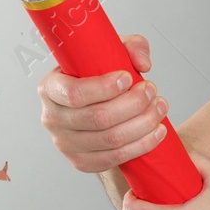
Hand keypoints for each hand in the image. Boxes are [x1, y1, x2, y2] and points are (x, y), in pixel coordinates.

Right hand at [37, 33, 167, 175]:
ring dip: (143, 124)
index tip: (129, 78)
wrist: (93, 105)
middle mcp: (52, 118)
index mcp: (50, 88)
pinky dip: (142, 145)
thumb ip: (130, 47)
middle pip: (98, 118)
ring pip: (111, 139)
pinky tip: (157, 131)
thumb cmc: (97, 75)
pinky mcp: (81, 162)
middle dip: (133, 104)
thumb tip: (143, 64)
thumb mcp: (109, 52)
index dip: (104, 88)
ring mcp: (65, 145)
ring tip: (159, 108)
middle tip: (152, 90)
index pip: (74, 93)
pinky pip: (116, 158)